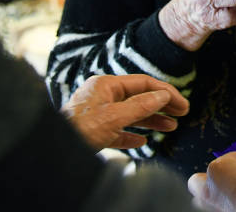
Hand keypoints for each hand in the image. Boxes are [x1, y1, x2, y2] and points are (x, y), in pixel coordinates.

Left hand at [62, 74, 189, 150]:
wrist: (53, 152)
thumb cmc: (79, 130)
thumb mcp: (114, 116)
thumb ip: (141, 105)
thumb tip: (163, 96)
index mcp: (106, 85)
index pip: (143, 83)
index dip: (165, 92)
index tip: (182, 103)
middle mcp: (102, 96)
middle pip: (139, 97)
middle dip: (161, 106)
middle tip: (182, 112)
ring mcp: (98, 114)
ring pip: (131, 115)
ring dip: (152, 120)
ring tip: (171, 127)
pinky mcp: (94, 132)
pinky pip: (118, 131)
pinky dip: (132, 134)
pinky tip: (143, 141)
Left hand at [188, 152, 235, 211]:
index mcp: (218, 168)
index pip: (234, 157)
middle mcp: (209, 187)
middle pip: (201, 178)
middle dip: (215, 177)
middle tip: (233, 177)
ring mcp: (210, 206)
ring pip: (202, 197)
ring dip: (215, 193)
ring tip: (233, 193)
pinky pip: (213, 209)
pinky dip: (223, 206)